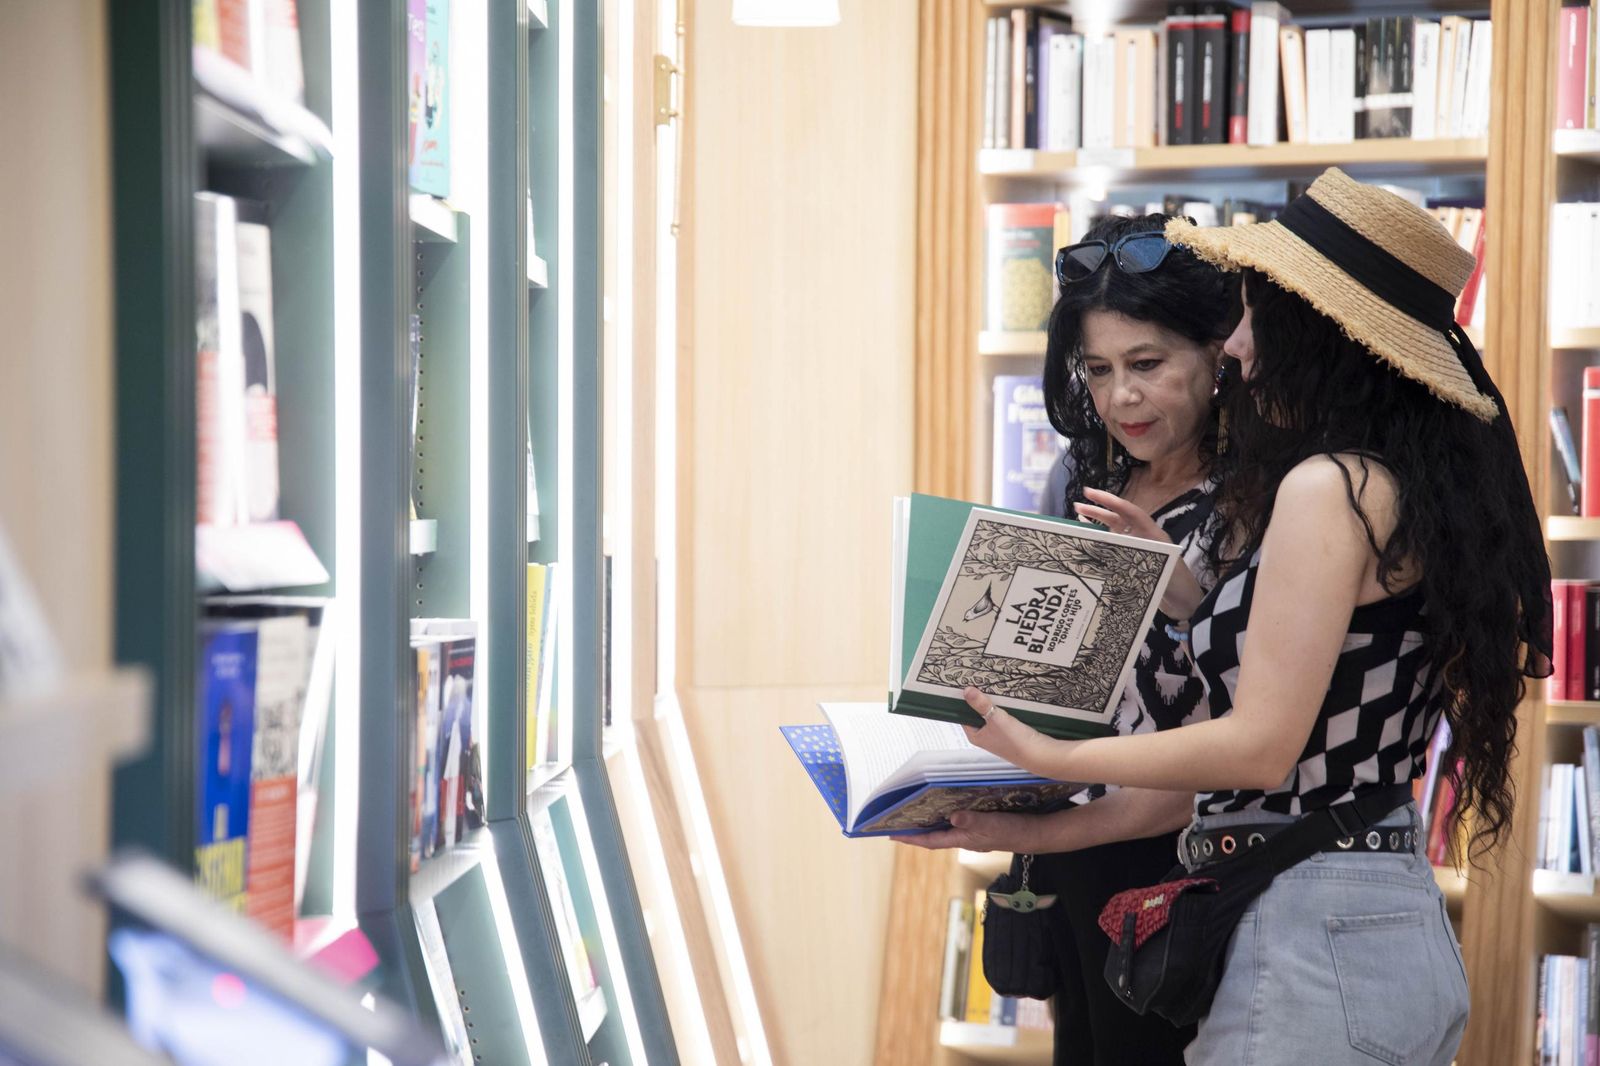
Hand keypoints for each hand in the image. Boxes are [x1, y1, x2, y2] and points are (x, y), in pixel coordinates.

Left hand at [891, 809, 1051, 852]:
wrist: (1034, 833)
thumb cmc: (1013, 830)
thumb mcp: (993, 824)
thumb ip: (972, 821)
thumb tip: (952, 817)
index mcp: (963, 839)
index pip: (931, 840)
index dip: (911, 838)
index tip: (892, 835)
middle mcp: (964, 837)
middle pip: (934, 835)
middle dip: (915, 830)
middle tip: (896, 821)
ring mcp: (972, 831)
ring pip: (944, 827)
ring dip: (928, 821)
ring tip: (913, 812)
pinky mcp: (980, 824)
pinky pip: (956, 820)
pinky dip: (945, 814)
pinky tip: (943, 805)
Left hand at [959, 686, 1061, 778]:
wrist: (1040, 753)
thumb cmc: (1014, 741)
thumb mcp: (995, 719)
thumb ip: (981, 704)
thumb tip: (966, 690)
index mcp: (975, 735)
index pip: (963, 714)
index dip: (964, 700)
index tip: (964, 684)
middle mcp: (985, 735)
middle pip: (978, 712)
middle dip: (980, 699)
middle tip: (979, 680)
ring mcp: (998, 733)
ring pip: (992, 712)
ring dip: (993, 701)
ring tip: (992, 685)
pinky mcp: (1011, 730)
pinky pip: (1003, 714)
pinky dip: (1004, 706)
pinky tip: (1006, 696)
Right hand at [1076, 487, 1205, 620]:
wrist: (1187, 603)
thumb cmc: (1177, 585)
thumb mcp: (1163, 567)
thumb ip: (1142, 556)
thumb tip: (1116, 547)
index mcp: (1153, 535)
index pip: (1129, 512)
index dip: (1110, 501)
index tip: (1090, 493)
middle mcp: (1145, 538)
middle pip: (1120, 519)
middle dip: (1099, 510)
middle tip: (1077, 505)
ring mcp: (1140, 550)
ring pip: (1116, 532)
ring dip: (1099, 525)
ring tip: (1078, 519)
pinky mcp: (1136, 562)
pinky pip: (1116, 548)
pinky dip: (1102, 542)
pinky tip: (1089, 541)